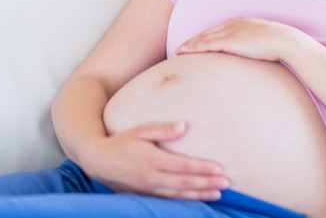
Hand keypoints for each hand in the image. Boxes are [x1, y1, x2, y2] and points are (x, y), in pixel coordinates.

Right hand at [85, 122, 229, 199]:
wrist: (98, 161)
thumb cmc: (121, 141)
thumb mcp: (140, 130)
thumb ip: (162, 130)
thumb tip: (184, 126)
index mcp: (151, 159)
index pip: (183, 166)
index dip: (202, 168)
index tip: (219, 168)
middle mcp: (151, 177)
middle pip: (185, 183)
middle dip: (207, 183)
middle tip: (227, 183)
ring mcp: (148, 189)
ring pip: (179, 195)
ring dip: (200, 194)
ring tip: (218, 193)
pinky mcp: (145, 195)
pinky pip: (170, 200)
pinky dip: (186, 200)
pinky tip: (198, 199)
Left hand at [176, 17, 297, 60]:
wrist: (285, 41)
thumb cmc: (278, 43)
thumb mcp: (262, 40)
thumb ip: (252, 44)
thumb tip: (251, 53)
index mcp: (239, 22)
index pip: (215, 30)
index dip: (202, 37)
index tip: (193, 44)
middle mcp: (231, 24)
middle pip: (206, 33)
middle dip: (192, 41)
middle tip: (179, 49)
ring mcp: (229, 31)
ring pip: (203, 38)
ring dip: (189, 45)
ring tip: (178, 52)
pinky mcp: (230, 41)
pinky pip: (207, 44)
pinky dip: (194, 48)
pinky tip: (185, 52)